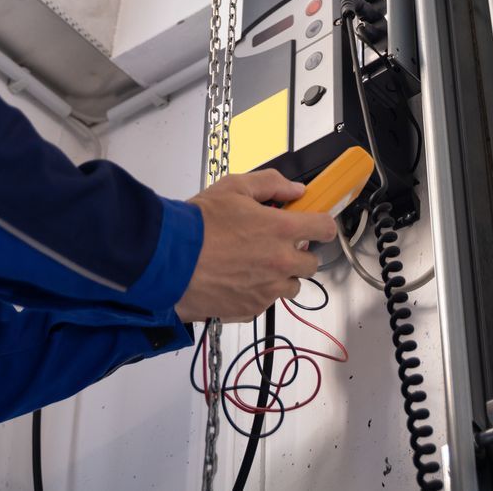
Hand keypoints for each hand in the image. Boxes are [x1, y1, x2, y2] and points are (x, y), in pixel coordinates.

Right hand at [175, 169, 337, 321]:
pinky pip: (266, 302)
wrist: (167, 259)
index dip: (321, 225)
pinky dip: (257, 293)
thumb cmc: (197, 224)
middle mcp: (280, 263)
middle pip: (312, 263)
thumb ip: (271, 184)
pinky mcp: (250, 308)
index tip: (314, 224)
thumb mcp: (234, 187)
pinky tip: (236, 280)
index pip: (325, 229)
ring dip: (281, 277)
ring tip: (254, 265)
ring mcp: (267, 290)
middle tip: (275, 245)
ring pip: (292, 287)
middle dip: (298, 253)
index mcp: (281, 230)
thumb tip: (296, 190)